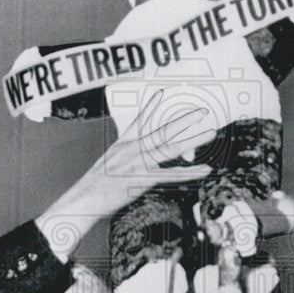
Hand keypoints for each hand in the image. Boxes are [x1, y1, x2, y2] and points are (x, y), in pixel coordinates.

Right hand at [36, 91, 213, 258]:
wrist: (82, 200)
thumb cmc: (91, 189)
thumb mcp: (106, 168)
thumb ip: (122, 163)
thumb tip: (129, 167)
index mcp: (123, 144)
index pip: (139, 121)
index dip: (151, 107)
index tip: (160, 93)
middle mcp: (132, 149)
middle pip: (163, 132)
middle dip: (184, 121)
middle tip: (202, 112)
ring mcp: (138, 162)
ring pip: (171, 148)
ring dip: (194, 140)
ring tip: (211, 133)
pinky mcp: (142, 178)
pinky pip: (172, 174)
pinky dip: (190, 173)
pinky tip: (205, 170)